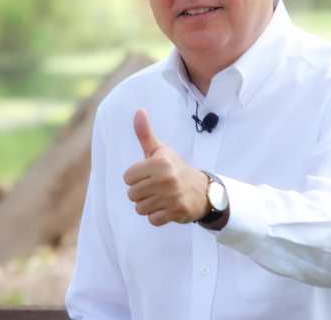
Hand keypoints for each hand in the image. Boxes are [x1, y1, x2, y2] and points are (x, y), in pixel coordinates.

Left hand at [123, 109, 209, 226]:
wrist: (202, 190)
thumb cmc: (175, 168)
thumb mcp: (160, 150)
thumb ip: (145, 133)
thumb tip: (138, 111)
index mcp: (160, 162)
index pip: (127, 177)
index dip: (136, 177)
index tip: (150, 175)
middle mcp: (166, 178)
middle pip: (132, 194)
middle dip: (141, 193)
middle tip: (156, 188)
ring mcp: (172, 196)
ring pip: (140, 208)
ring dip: (148, 205)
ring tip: (161, 198)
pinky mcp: (176, 211)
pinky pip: (152, 219)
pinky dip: (157, 216)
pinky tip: (167, 207)